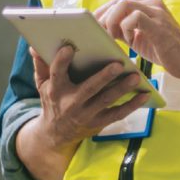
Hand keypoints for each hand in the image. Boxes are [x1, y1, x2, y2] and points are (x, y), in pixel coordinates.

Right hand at [30, 44, 150, 149]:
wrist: (56, 134)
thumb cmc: (52, 101)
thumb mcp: (42, 84)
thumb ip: (41, 64)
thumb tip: (35, 46)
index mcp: (55, 90)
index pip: (57, 73)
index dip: (61, 61)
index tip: (68, 47)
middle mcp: (71, 103)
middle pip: (89, 88)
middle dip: (104, 76)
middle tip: (118, 63)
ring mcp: (86, 114)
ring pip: (106, 100)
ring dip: (122, 88)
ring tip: (136, 76)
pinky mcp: (98, 123)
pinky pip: (118, 114)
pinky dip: (132, 105)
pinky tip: (144, 95)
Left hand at [94, 0, 179, 79]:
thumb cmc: (166, 51)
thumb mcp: (139, 37)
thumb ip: (123, 29)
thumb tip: (100, 29)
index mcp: (148, 4)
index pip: (117, 2)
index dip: (102, 14)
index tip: (92, 29)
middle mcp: (152, 3)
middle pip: (117, 1)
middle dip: (102, 18)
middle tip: (97, 35)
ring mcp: (157, 12)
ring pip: (123, 5)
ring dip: (111, 22)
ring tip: (111, 38)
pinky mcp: (159, 24)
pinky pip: (134, 18)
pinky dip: (125, 30)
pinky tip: (129, 42)